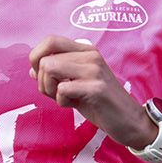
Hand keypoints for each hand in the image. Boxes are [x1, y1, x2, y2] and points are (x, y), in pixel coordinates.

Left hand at [28, 35, 154, 149]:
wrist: (129, 122)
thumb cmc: (100, 103)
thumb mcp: (76, 84)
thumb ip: (55, 75)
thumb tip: (31, 70)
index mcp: (86, 50)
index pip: (50, 40)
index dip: (37, 58)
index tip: (45, 77)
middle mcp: (90, 55)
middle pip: (44, 59)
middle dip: (42, 81)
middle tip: (57, 93)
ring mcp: (94, 70)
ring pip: (49, 69)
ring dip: (49, 90)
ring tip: (65, 98)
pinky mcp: (96, 88)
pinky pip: (61, 89)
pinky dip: (61, 101)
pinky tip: (75, 105)